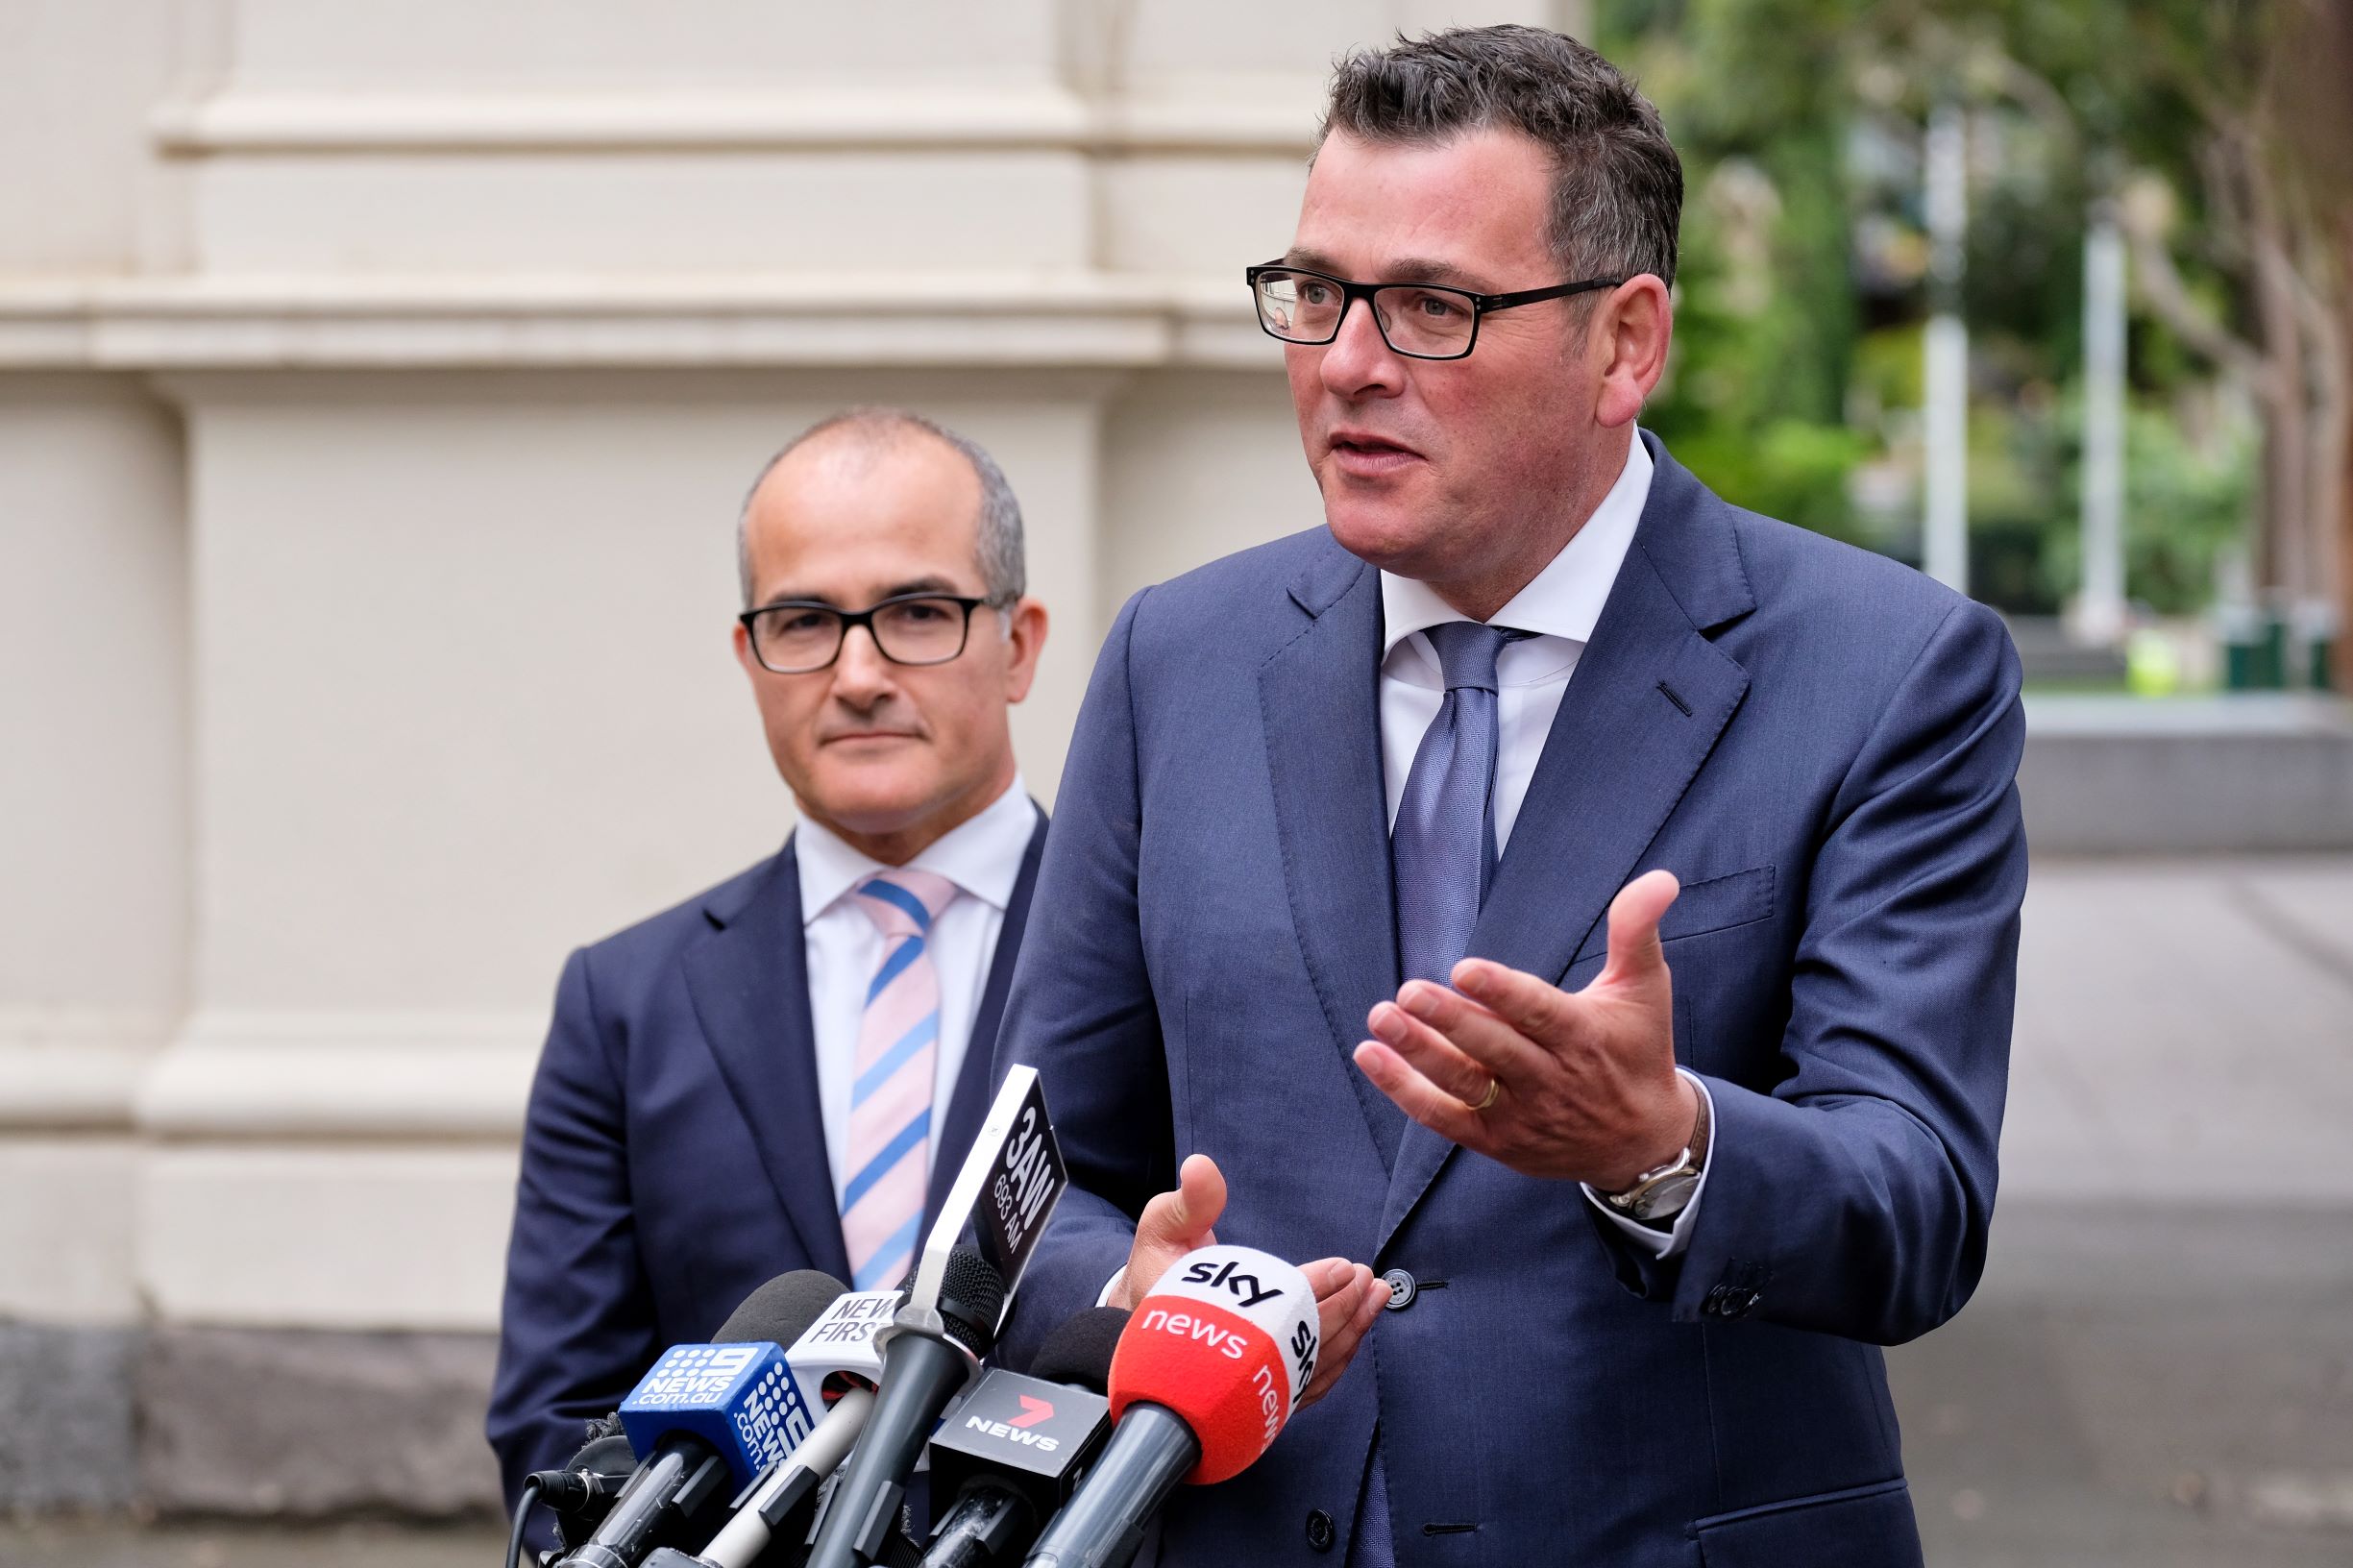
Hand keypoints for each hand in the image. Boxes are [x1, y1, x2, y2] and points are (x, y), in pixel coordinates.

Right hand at [1116, 1154, 1389, 1408]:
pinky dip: (1341, 1358)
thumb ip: (1188, 1202)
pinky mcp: (1265, 1395)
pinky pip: (1311, 1386)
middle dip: (1342, 1307)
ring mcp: (1250, 1386)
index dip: (1312, 1289)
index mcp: (1204, 1327)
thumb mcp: (1162, 1230)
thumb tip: (1202, 1167)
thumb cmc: (1157, 1277)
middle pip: (1302, 1345)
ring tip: (1375, 1296)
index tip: (1343, 1266)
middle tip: (1364, 1276)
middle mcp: (1229, 1365)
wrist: (1145, 1335)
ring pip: (1313, 1370)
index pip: (1273, 1313)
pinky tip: (1359, 1329)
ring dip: (1352, 1331)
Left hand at [1352, 869, 1698, 1189]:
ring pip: (1463, 1083)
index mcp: (1583, 1036)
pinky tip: (1370, 1057)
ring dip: (1418, 1053)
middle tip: (1408, 990)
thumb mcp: (1645, 989)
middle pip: (1494, 1049)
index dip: (1501, 992)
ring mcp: (1521, 1114)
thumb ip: (1637, 930)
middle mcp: (1550, 1079)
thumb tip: (1660, 878)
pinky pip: (1444, 1117)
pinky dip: (1404, 1090)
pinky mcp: (1496, 1140)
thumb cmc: (1638, 1050)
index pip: (1538, 1013)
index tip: (1464, 969)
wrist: (1642, 1142)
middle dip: (1450, 1020)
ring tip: (1381, 1019)